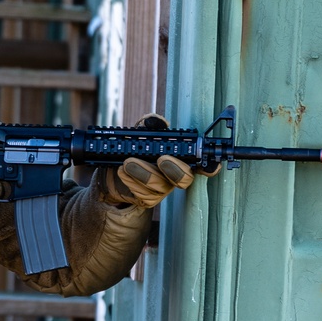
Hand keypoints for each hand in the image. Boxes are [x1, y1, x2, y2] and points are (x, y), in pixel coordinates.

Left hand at [94, 112, 216, 208]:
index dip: (209, 167)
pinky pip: (143, 194)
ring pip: (159, 185)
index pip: (201, 164)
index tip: (210, 166)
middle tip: (161, 159)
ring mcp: (161, 188)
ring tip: (128, 162)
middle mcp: (174, 175)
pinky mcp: (146, 199)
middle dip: (175, 170)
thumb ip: (149, 125)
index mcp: (179, 158)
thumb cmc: (132, 149)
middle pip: (184, 179)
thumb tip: (156, 121)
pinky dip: (130, 181)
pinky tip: (121, 171)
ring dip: (143, 172)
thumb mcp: (139, 133)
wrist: (112, 171)